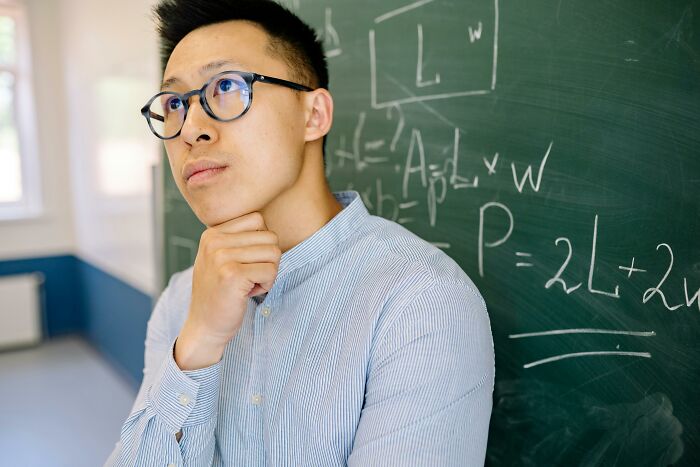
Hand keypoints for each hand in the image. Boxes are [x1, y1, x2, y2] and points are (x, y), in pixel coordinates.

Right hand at [175, 211, 280, 369]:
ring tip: (248, 284)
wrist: (204, 326)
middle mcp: (214, 241)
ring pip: (274, 252)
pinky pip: (272, 270)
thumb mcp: (221, 257)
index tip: (245, 262)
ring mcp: (222, 257)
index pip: (257, 219)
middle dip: (267, 259)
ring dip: (268, 273)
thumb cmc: (220, 292)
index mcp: (212, 232)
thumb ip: (238, 238)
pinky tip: (248, 293)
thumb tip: (268, 226)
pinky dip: (267, 284)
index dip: (261, 243)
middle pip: (270, 236)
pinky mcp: (233, 275)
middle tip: (249, 276)